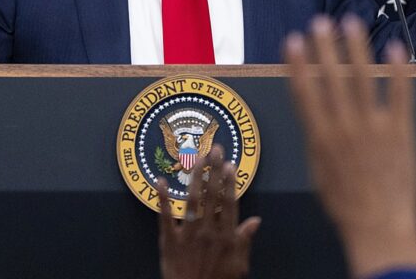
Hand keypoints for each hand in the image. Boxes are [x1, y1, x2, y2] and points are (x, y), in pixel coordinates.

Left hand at [158, 146, 260, 278]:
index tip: (229, 164)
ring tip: (195, 157)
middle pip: (212, 196)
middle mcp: (208, 231)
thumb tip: (256, 220)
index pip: (229, 204)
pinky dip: (162, 198)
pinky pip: (165, 217)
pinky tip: (159, 181)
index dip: (229, 183)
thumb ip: (245, 241)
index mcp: (226, 237)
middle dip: (213, 171)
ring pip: (192, 201)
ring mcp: (188, 234)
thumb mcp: (239, 266)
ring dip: (194, 178)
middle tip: (214, 149)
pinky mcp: (170, 241)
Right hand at [284, 15, 415, 277]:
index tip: (293, 40)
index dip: (298, 64)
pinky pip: (399, 94)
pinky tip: (395, 47)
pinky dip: (397, 70)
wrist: (379, 226)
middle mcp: (344, 127)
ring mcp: (374, 127)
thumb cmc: (345, 203)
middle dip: (325, 47)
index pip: (305, 92)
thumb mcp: (318, 171)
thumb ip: (317, 138)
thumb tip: (313, 112)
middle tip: (320, 21)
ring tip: (351, 23)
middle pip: (332, 78)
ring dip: (356, 48)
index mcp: (320, 137)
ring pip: (363, 78)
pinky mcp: (400, 131)